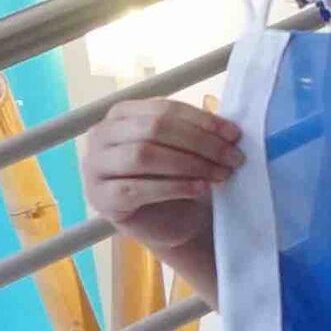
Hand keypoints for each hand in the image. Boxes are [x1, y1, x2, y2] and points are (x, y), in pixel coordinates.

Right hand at [82, 93, 241, 292]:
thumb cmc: (176, 177)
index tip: (235, 134)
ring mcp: (95, 167)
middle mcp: (101, 135)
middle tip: (233, 158)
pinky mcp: (100, 198)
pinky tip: (199, 189)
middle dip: (200, 143)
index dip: (202, 120)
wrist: (166, 220)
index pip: (163, 109)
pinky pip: (136, 188)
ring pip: (143, 155)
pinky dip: (173, 187)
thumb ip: (199, 132)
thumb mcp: (187, 147)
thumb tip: (229, 131)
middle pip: (154, 129)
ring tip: (219, 174)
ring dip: (189, 164)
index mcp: (121, 114)